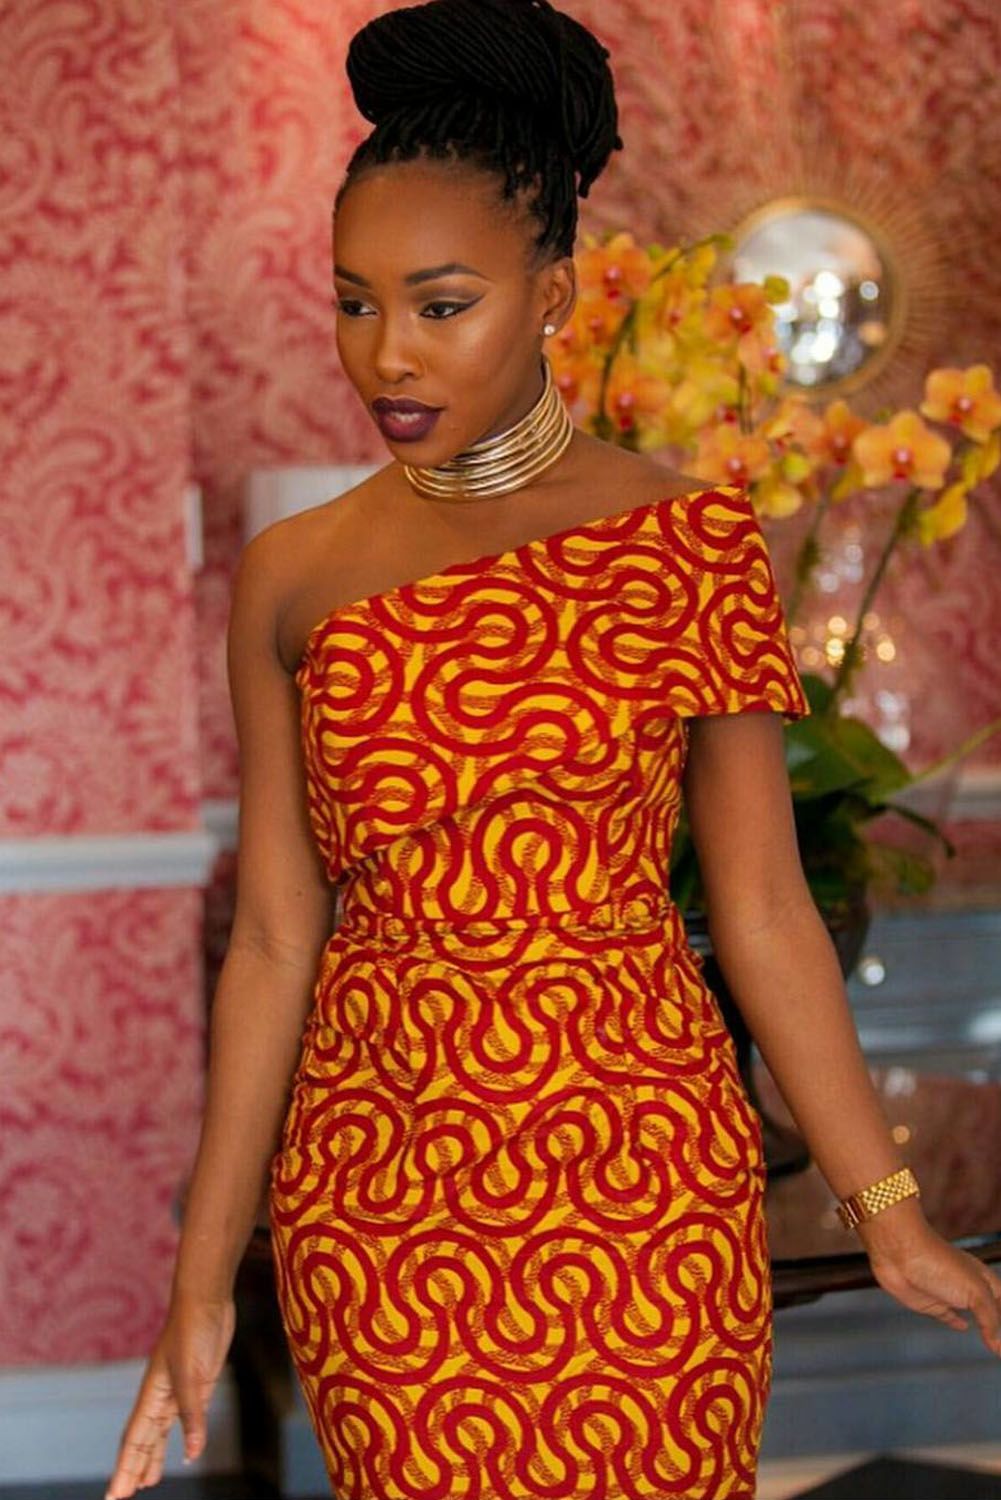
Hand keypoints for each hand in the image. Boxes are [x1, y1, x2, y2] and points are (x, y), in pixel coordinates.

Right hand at [105, 1294, 235, 1496]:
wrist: (207, 1298)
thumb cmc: (193, 1329)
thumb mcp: (192, 1374)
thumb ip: (192, 1414)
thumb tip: (192, 1453)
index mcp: (151, 1394)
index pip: (133, 1440)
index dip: (124, 1468)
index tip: (113, 1496)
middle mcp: (161, 1395)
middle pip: (142, 1440)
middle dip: (132, 1468)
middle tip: (122, 1497)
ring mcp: (179, 1390)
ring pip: (160, 1432)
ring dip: (152, 1456)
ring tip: (146, 1482)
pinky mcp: (199, 1383)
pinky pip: (186, 1418)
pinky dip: (184, 1437)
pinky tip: (188, 1451)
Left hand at [863, 1215, 1000, 1355]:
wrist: (900, 1252)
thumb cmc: (939, 1264)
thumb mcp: (975, 1292)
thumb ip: (990, 1319)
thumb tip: (998, 1346)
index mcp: (983, 1278)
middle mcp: (967, 1285)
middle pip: (989, 1306)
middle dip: (998, 1320)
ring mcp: (948, 1293)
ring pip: (970, 1312)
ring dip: (980, 1323)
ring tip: (991, 1336)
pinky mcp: (929, 1302)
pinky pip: (947, 1315)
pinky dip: (955, 1322)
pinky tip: (963, 1327)